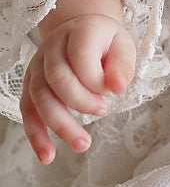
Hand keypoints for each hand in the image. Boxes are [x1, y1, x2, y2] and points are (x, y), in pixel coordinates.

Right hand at [20, 13, 135, 163]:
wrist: (83, 32)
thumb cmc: (106, 42)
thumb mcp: (123, 45)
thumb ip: (122, 66)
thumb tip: (118, 88)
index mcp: (79, 31)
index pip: (80, 56)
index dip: (96, 79)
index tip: (113, 90)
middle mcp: (53, 46)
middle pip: (57, 78)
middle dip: (81, 102)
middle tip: (103, 110)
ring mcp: (38, 65)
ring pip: (40, 97)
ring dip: (60, 125)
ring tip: (83, 144)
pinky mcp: (30, 84)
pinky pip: (28, 111)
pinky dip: (36, 135)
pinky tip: (47, 156)